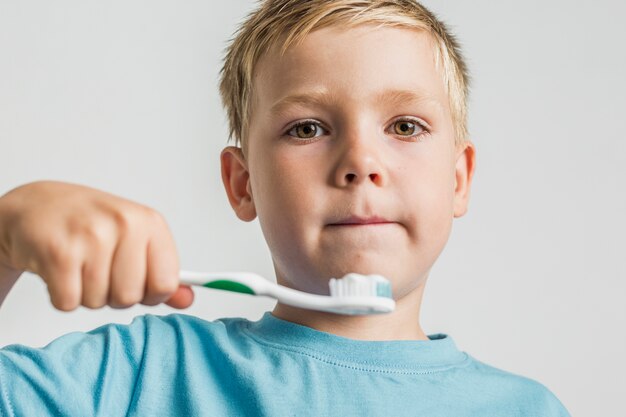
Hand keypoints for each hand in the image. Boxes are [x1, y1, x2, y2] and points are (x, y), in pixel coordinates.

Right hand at [0, 180, 192, 310]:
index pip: (166, 283)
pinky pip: (68, 302)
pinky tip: (61, 270)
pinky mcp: (59, 252)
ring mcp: (91, 236)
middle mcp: (124, 224)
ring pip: (98, 302)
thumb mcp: (134, 239)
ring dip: (86, 294)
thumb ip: (161, 272)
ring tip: (79, 266)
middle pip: (130, 297)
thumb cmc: (88, 223)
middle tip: (98, 269)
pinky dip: (62, 295)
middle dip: (113, 294)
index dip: (150, 293)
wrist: (36, 206)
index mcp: (149, 222)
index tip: (137, 281)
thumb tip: (188, 299)